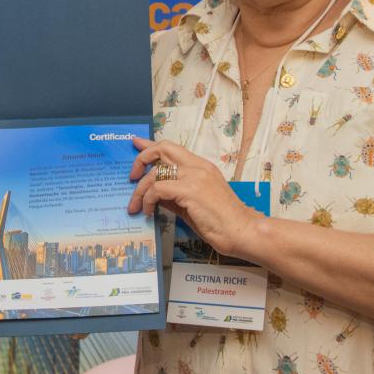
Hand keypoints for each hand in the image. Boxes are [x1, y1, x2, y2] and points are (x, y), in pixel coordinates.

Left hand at [127, 137, 262, 258]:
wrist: (242, 230)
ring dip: (140, 191)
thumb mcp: (192, 203)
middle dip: (141, 159)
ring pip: (155, 173)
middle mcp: (198, 166)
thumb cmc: (221, 221)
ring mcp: (195, 176)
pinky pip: (158, 189)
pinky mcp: (191, 190)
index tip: (136, 143)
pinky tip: (149, 211)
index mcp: (201, 166)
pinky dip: (148, 200)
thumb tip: (153, 193)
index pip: (172, 148)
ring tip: (136, 206)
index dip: (151, 145)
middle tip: (132, 177)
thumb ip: (174, 195)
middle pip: (162, 149)